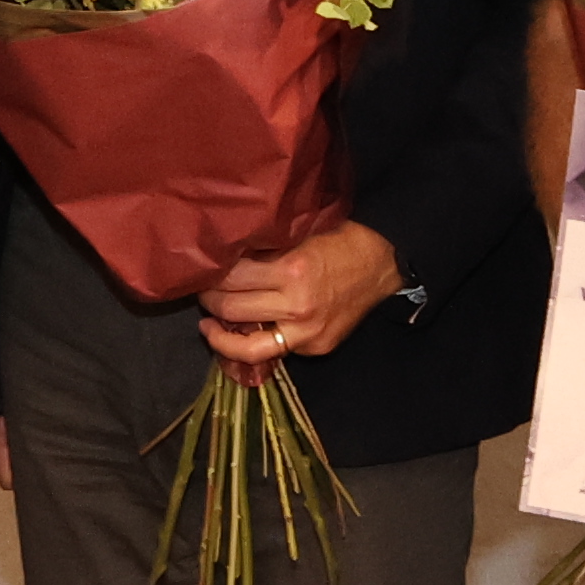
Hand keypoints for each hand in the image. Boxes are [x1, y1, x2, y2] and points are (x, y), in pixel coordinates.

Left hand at [199, 222, 400, 369]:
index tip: (203, 270)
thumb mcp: (298, 234)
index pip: (232, 278)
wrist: (382, 261)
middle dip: (209, 301)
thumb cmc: (338, 238)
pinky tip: (246, 332)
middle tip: (202, 292)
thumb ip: (264, 249)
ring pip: (248, 347)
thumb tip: (223, 258)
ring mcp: (308, 333)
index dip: (211, 275)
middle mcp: (297, 306)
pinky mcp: (317, 347)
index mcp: (291, 270)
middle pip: (232, 310)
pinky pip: (276, 350)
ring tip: (210, 325)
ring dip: (222, 336)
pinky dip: (256, 342)